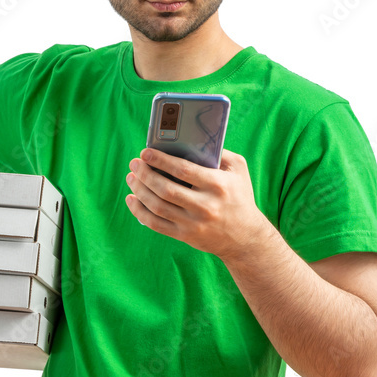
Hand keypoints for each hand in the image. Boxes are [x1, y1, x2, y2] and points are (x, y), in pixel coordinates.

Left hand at [124, 147, 271, 262]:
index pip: (183, 170)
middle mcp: (204, 206)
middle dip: (145, 174)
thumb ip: (220, 152)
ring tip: (131, 178)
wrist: (245, 237)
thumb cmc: (239, 197)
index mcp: (217, 185)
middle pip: (165, 189)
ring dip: (139, 190)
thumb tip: (192, 139)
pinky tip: (132, 199)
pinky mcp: (185, 236)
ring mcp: (193, 223)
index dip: (160, 160)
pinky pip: (156, 224)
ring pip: (157, 206)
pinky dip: (139, 211)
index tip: (145, 152)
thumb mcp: (238, 170)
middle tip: (134, 163)